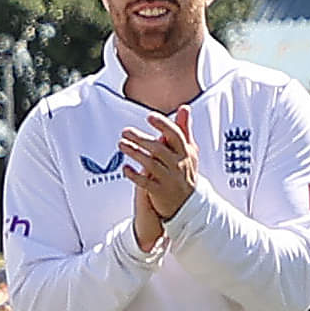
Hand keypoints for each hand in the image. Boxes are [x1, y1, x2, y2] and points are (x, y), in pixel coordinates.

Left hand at [122, 117, 196, 245]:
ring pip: (151, 165)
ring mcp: (169, 179)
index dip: (163, 125)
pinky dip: (134, 175)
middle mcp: (178, 165)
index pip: (176, 136)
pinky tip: (124, 168)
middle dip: (142, 139)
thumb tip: (184, 107)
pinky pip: (145, 183)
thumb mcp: (188, 151)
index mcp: (185, 153)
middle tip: (125, 131)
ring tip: (121, 144)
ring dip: (135, 153)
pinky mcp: (160, 192)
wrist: (188, 203)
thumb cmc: (185, 171)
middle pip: (159, 149)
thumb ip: (183, 129)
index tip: (149, 116)